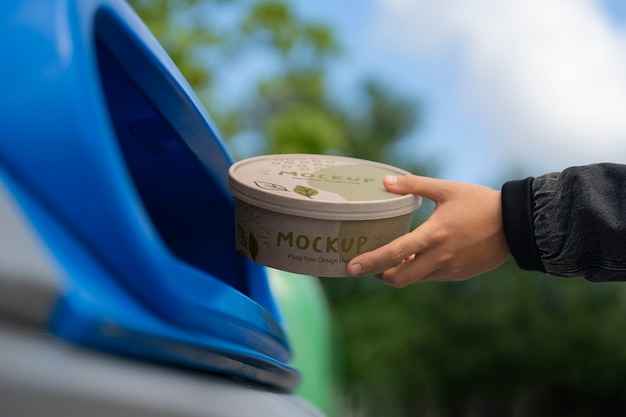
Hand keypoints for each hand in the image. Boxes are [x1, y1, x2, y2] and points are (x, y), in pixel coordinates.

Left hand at [346, 174, 510, 286]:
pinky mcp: (460, 275)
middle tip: (369, 267)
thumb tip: (385, 181)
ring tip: (394, 259)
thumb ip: (413, 185)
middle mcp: (439, 257)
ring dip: (402, 272)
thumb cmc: (480, 202)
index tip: (351, 267)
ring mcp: (450, 269)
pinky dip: (421, 271)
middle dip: (381, 276)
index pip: (394, 253)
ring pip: (417, 279)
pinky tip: (420, 257)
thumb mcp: (446, 189)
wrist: (516, 224)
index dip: (370, 261)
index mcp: (433, 235)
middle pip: (401, 278)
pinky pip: (433, 277)